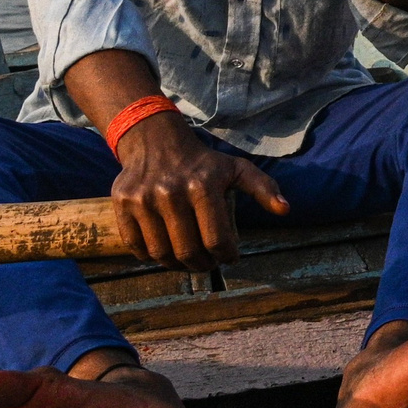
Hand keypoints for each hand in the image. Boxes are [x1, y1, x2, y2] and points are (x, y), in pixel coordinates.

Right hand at [110, 113, 289, 268]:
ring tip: (189, 261)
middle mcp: (171, 192)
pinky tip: (165, 253)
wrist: (155, 141)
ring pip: (161, 253)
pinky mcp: (122, 204)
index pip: (216, 239)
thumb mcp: (236, 169)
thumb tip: (285, 210)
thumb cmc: (203, 162)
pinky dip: (151, 257)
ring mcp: (143, 199)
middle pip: (188, 251)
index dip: (226, 256)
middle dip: (203, 265)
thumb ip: (263, 188)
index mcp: (203, 185)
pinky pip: (136, 246)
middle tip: (208, 264)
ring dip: (178, 266)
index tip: (229, 257)